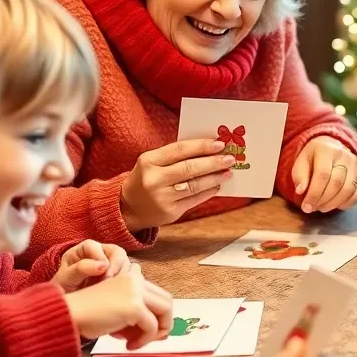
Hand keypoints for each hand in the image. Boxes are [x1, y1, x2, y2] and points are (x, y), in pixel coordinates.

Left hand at [51, 240, 130, 291]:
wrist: (67, 305)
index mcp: (85, 249)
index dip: (101, 259)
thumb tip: (103, 265)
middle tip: (110, 283)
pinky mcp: (120, 275)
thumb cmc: (63, 288)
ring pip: (127, 263)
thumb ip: (80, 268)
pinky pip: (132, 275)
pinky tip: (120, 293)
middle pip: (118, 252)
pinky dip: (128, 283)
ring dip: (123, 277)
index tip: (102, 275)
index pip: (97, 247)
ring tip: (113, 291)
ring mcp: (112, 264)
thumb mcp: (66, 278)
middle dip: (116, 268)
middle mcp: (101, 253)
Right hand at [65, 264, 173, 347]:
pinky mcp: (134, 306)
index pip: (157, 295)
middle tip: (146, 339)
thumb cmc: (86, 316)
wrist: (66, 315)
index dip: (157, 315)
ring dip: (156, 331)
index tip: (147, 332)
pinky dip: (144, 340)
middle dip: (162, 323)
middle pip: (167, 301)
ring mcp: (136, 291)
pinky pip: (152, 327)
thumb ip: (136, 316)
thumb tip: (161, 332)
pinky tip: (128, 346)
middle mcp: (136, 280)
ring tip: (136, 343)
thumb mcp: (115, 312)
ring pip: (166, 311)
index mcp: (131, 277)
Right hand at [120, 139, 237, 231]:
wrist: (128, 207)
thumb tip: (209, 149)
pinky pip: (194, 200)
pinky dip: (208, 192)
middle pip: (189, 168)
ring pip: (194, 185)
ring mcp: (162, 197)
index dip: (201, 146)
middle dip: (213, 162)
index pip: (179, 149)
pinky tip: (217, 186)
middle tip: (229, 158)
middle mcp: (154, 179)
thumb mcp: (152, 162)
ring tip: (227, 172)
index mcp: (149, 161)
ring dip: (214, 178)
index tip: (219, 144)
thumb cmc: (146, 179)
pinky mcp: (170, 212)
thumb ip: (176, 155)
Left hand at [292, 137, 356, 213]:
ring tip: (322, 207)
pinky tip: (335, 205)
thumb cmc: (313, 159)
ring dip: (334, 203)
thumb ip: (299, 176)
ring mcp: (356, 165)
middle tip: (313, 208)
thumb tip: (301, 191)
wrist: (330, 149)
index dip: (314, 193)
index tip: (306, 206)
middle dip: (323, 200)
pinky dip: (346, 203)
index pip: (323, 174)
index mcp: (326, 150)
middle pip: (336, 183)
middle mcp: (345, 155)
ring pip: (348, 190)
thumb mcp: (301, 162)